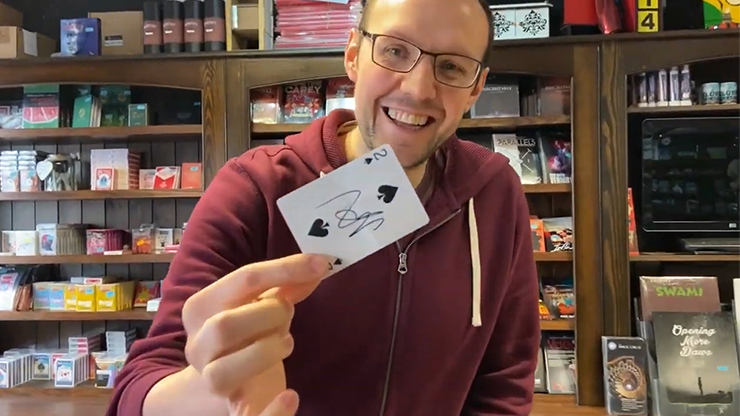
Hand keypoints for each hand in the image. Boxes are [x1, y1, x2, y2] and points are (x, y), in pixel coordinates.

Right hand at [181, 253, 332, 415]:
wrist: (217, 386)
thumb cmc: (243, 336)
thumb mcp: (258, 308)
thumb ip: (285, 287)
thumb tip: (317, 265)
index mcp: (201, 309)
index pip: (242, 279)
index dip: (285, 269)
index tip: (319, 264)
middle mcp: (198, 346)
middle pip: (223, 326)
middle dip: (266, 314)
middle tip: (287, 314)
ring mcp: (211, 380)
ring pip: (223, 372)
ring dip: (263, 353)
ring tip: (285, 343)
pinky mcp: (234, 410)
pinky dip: (272, 412)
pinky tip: (292, 396)